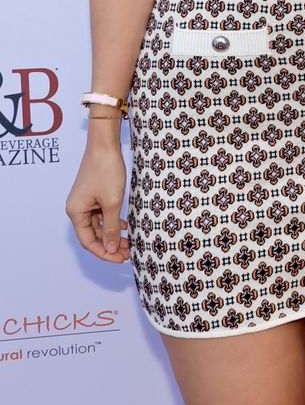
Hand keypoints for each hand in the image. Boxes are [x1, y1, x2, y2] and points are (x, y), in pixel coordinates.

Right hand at [65, 145, 130, 262]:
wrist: (105, 145)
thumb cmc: (106, 171)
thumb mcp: (112, 203)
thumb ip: (110, 228)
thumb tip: (109, 249)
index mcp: (76, 212)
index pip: (88, 242)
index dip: (104, 253)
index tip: (120, 259)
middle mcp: (77, 208)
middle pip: (94, 235)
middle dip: (110, 245)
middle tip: (129, 253)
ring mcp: (86, 201)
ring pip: (99, 225)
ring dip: (113, 234)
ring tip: (129, 243)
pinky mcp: (94, 195)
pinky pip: (102, 214)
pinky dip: (113, 222)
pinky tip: (125, 227)